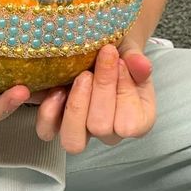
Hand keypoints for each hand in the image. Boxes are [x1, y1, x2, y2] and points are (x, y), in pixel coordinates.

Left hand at [34, 42, 155, 153]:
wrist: (97, 49)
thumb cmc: (117, 53)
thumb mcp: (130, 52)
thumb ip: (136, 60)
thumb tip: (142, 65)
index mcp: (136, 121)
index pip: (131, 125)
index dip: (124, 92)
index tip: (120, 61)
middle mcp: (109, 133)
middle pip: (101, 127)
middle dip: (101, 88)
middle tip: (102, 58)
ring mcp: (82, 131)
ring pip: (73, 141)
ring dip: (76, 106)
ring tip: (81, 76)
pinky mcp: (56, 124)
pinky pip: (48, 132)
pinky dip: (49, 112)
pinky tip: (56, 89)